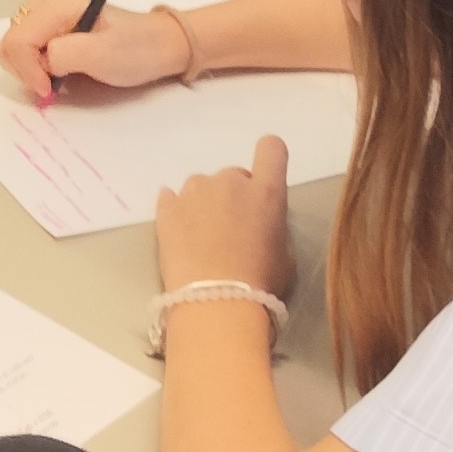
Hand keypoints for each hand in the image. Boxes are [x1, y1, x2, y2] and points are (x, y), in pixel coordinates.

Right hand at [0, 0, 195, 104]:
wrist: (157, 44)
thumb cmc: (134, 50)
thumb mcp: (103, 55)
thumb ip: (63, 55)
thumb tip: (40, 65)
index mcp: (57, 2)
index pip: (18, 41)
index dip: (29, 72)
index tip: (50, 91)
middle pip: (10, 43)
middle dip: (26, 70)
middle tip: (54, 84)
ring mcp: (43, 8)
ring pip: (12, 46)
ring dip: (29, 69)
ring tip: (57, 77)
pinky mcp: (45, 21)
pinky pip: (22, 47)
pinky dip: (32, 65)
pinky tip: (55, 69)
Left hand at [156, 136, 295, 305]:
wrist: (214, 303)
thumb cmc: (259, 283)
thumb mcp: (286, 256)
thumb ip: (274, 228)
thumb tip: (261, 225)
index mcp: (266, 191)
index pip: (272, 149)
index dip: (270, 158)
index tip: (265, 178)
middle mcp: (230, 182)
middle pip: (234, 175)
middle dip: (235, 196)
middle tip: (232, 230)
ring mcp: (194, 192)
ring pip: (202, 186)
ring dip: (205, 204)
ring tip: (202, 238)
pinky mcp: (166, 208)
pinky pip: (171, 198)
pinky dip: (177, 210)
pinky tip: (180, 232)